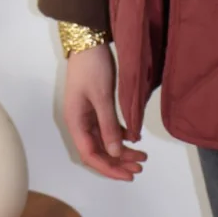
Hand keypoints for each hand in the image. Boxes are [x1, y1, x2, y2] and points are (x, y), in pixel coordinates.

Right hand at [62, 45, 147, 181]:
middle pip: (98, 151)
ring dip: (121, 150)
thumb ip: (108, 125)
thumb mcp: (102, 97)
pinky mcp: (96, 106)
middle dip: (118, 162)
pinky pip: (107, 128)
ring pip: (104, 141)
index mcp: (76, 122)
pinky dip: (120, 135)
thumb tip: (115, 153)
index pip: (90, 155)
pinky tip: (134, 138)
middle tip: (140, 167)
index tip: (128, 175)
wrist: (89, 41)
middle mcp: (79, 122)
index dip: (109, 168)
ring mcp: (87, 115)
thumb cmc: (92, 68)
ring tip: (142, 156)